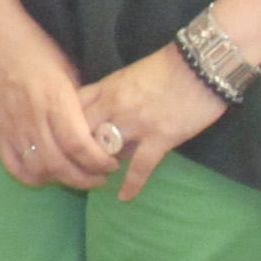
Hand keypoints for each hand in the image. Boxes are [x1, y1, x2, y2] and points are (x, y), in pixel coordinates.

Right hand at [0, 9, 112, 191]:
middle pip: (60, 164)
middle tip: (101, 177)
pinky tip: (46, 176)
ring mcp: (11, 127)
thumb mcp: (66, 71)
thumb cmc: (35, 49)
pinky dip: (31, 178)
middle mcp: (32, 118)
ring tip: (76, 176)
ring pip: (38, 169)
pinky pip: (13, 165)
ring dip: (61, 180)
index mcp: (55, 99)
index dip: (98, 161)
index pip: (78, 144)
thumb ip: (78, 102)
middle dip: (85, 177)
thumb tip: (94, 128)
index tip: (111, 164)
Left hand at [75, 44, 229, 202]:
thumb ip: (110, 95)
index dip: (60, 129)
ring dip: (99, 167)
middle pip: (80, 135)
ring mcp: (136, 123)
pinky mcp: (161, 137)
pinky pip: (140, 167)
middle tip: (72, 168)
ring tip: (96, 179)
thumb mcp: (128, 76)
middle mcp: (115, 106)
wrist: (203, 63)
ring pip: (105, 152)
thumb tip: (100, 120)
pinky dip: (131, 184)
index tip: (57, 144)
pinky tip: (124, 197)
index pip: (69, 112)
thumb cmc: (168, 67)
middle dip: (73, 153)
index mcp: (105, 89)